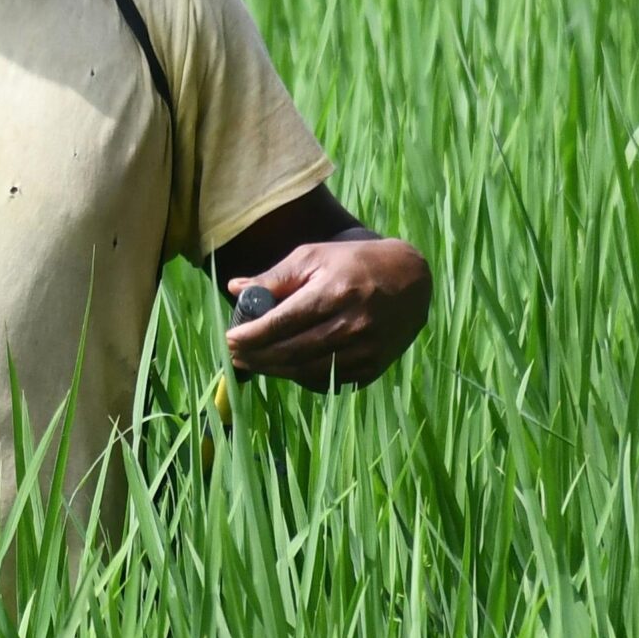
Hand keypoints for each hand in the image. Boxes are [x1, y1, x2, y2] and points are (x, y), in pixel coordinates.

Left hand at [224, 236, 431, 389]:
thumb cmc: (351, 264)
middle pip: (292, 351)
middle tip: (234, 354)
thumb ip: (275, 277)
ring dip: (274, 370)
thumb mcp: (313, 257)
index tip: (229, 338)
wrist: (409, 279)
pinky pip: (328, 380)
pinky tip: (284, 368)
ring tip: (252, 363)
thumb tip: (235, 287)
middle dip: (257, 356)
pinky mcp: (373, 367)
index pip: (283, 322)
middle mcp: (354, 324)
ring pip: (308, 370)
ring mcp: (366, 349)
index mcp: (335, 293)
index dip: (251, 335)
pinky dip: (301, 377)